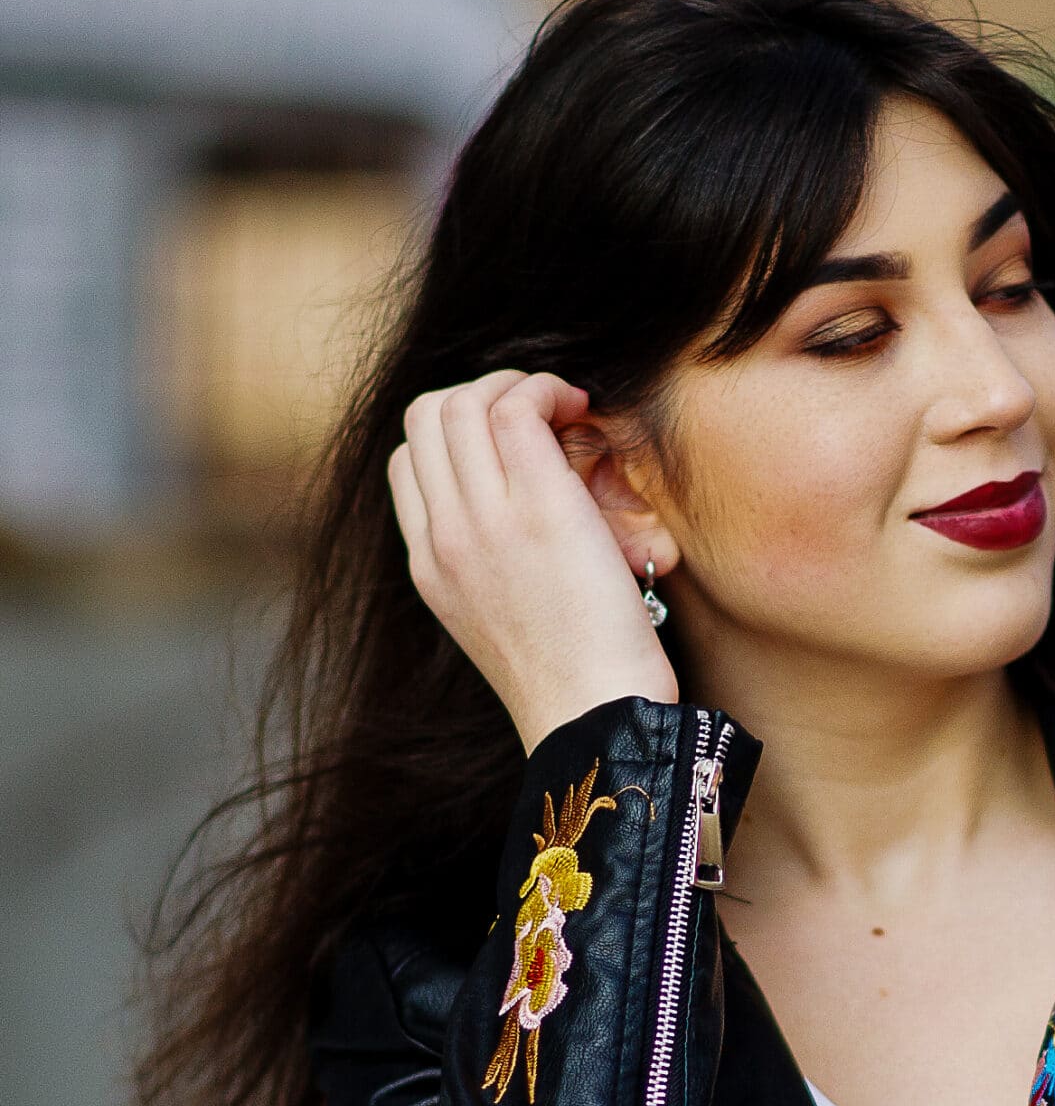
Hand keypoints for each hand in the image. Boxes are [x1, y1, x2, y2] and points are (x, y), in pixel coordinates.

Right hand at [387, 370, 678, 753]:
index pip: (409, 463)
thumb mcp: (506, 625)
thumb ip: (492, 569)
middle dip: (481, 393)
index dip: (457, 435)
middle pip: (425, 418)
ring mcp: (484, 521)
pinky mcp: (538, 510)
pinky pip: (516, 409)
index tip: (513, 444)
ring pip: (463, 402)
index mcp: (430, 567)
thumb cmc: (578, 682)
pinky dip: (546, 390)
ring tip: (566, 405)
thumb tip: (523, 527)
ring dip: (517, 384)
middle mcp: (444, 537)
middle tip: (542, 411)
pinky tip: (582, 407)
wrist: (595, 720)